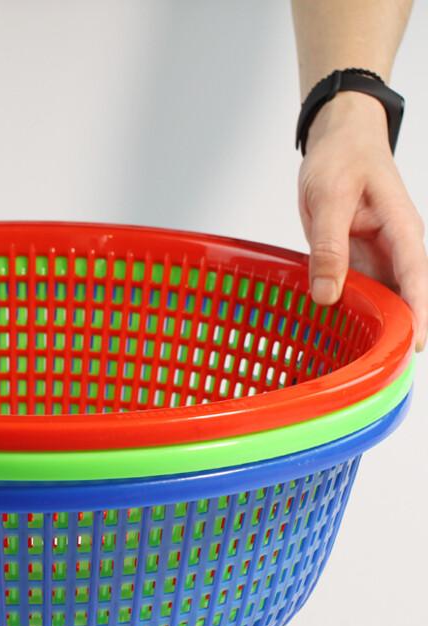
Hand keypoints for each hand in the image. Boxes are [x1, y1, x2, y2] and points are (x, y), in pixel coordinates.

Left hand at [299, 91, 427, 349]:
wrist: (338, 139)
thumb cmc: (341, 159)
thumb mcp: (329, 199)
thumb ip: (328, 247)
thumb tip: (326, 296)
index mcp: (401, 229)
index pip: (416, 276)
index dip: (419, 311)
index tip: (418, 344)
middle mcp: (395, 248)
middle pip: (403, 295)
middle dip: (398, 329)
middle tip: (383, 367)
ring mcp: (377, 256)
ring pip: (381, 297)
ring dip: (372, 323)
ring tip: (360, 360)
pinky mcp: (357, 260)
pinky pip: (358, 290)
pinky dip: (350, 309)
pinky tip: (339, 332)